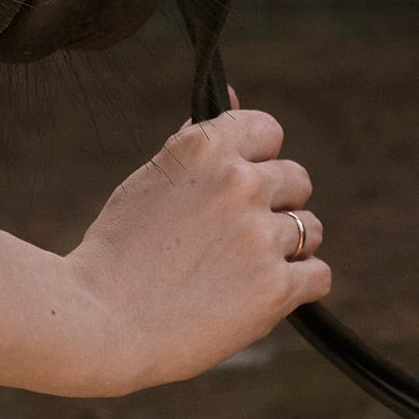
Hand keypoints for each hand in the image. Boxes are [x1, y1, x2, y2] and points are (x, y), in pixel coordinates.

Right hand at [62, 111, 325, 394]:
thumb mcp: (151, 180)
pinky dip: (297, 287)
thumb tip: (235, 93)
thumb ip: (198, 140)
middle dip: (274, 206)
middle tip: (236, 239)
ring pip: (311, 228)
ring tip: (242, 272)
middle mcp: (238, 183)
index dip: (257, 159)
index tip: (237, 187)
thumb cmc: (117, 254)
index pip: (268, 129)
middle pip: (297, 179)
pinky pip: (318, 274)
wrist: (99, 324)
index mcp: (204, 148)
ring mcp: (259, 235)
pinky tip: (261, 296)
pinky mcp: (275, 286)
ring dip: (287, 249)